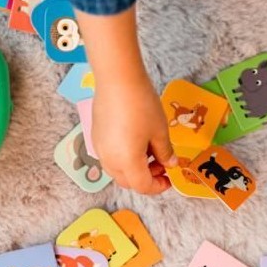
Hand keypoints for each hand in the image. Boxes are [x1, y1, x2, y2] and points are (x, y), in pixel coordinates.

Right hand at [92, 77, 177, 193]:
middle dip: (146, 178)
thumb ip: (165, 152)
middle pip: (128, 181)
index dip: (158, 186)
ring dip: (134, 169)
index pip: (143, 186)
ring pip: (117, 170)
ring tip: (150, 151)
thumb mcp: (160, 131)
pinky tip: (135, 141)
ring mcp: (100, 148)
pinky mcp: (96, 136)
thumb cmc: (142, 105)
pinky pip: (110, 156)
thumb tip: (169, 164)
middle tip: (162, 165)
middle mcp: (109, 160)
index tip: (169, 178)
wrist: (118, 80)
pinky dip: (124, 158)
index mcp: (127, 162)